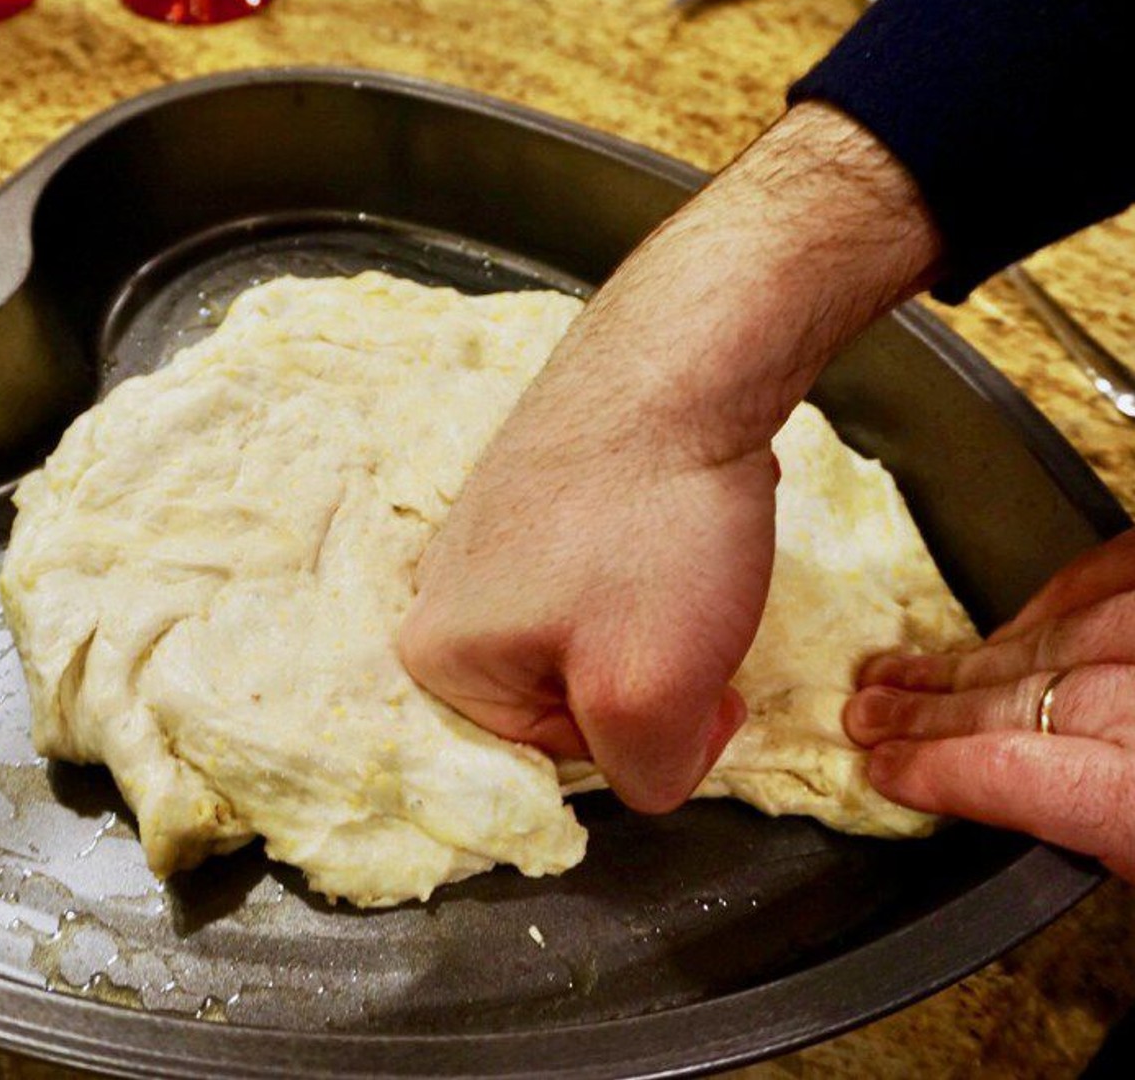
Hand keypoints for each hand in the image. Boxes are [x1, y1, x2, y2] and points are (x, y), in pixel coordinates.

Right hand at [399, 294, 771, 810]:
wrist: (683, 363)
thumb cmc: (653, 530)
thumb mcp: (650, 693)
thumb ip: (645, 777)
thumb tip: (657, 761)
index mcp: (435, 656)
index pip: (556, 756)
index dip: (647, 733)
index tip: (704, 685)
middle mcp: (438, 592)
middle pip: (567, 692)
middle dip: (648, 673)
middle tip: (698, 615)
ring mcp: (481, 532)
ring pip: (589, 632)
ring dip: (655, 619)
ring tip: (691, 562)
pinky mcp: (527, 489)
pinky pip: (592, 572)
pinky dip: (648, 565)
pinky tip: (676, 525)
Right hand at [845, 528, 1134, 881]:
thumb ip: (1095, 830)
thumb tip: (1008, 800)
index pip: (1021, 774)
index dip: (938, 770)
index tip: (884, 771)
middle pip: (1029, 699)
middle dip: (935, 711)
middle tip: (868, 715)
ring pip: (1061, 636)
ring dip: (972, 659)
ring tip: (903, 671)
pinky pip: (1112, 574)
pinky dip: (1055, 599)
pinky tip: (1010, 624)